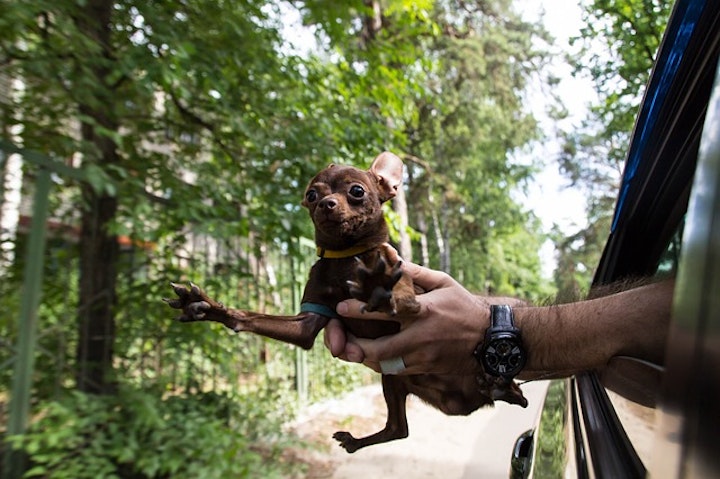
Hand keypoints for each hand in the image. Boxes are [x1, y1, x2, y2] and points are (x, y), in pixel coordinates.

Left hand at [325, 261, 491, 374]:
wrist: (492, 340)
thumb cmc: (465, 307)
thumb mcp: (444, 282)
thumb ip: (416, 273)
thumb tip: (393, 259)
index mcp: (424, 311)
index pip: (386, 310)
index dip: (359, 310)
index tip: (341, 307)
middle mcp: (421, 336)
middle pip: (379, 349)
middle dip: (355, 347)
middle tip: (340, 340)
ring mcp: (424, 356)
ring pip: (385, 364)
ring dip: (366, 358)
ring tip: (352, 348)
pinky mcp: (427, 368)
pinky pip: (397, 370)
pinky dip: (382, 363)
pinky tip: (373, 355)